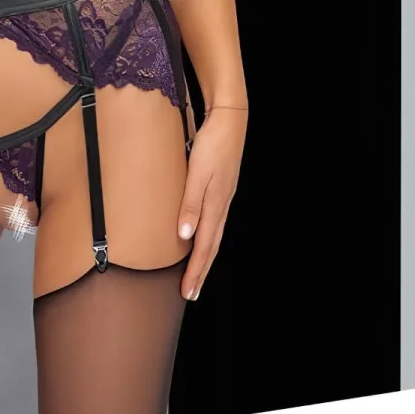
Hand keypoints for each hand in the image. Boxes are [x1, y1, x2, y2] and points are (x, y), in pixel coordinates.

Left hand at [177, 105, 246, 301]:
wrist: (230, 120)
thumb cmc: (212, 144)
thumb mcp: (197, 173)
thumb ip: (190, 203)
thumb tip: (184, 235)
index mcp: (215, 205)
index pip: (204, 247)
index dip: (196, 271)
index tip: (188, 292)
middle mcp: (221, 206)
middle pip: (211, 246)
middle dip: (201, 272)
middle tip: (191, 293)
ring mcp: (223, 198)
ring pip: (213, 236)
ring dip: (204, 258)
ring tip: (196, 274)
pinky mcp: (221, 190)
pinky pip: (214, 222)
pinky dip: (207, 238)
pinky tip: (201, 238)